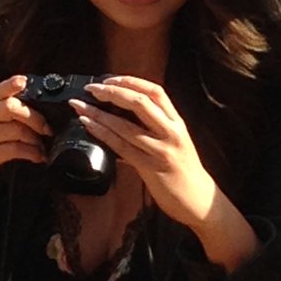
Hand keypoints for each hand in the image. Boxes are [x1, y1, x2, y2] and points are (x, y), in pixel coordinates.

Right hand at [0, 74, 50, 228]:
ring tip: (42, 146)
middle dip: (34, 117)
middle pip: (11, 108)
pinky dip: (32, 153)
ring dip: (35, 139)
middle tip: (47, 129)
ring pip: (16, 130)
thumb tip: (43, 107)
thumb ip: (10, 109)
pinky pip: (15, 150)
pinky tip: (38, 156)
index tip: (24, 81)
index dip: (11, 84)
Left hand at [73, 76, 218, 231]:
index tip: (110, 79)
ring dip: (99, 114)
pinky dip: (103, 134)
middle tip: (92, 89)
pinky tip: (90, 127)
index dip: (130, 81)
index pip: (155, 92)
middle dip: (112, 92)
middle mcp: (171, 133)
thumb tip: (124, 122)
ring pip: (126, 126)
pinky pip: (122, 148)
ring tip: (80, 107)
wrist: (200, 201)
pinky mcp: (151, 168)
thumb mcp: (175, 144)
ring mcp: (161, 150)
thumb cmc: (185, 173)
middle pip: (140, 102)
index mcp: (177, 123)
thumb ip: (154, 130)